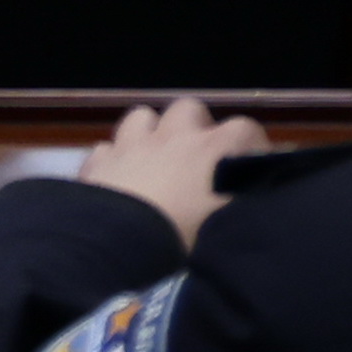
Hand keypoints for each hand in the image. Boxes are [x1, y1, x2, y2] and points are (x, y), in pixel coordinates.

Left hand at [80, 97, 269, 250]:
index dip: (251, 143)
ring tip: (155, 158)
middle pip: (189, 108)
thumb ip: (244, 203)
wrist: (120, 243)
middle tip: (198, 157)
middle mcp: (171, 137)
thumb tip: (253, 195)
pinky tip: (119, 178)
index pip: (244, 128)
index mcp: (211, 151)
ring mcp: (130, 144)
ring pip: (142, 116)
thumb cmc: (186, 237)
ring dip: (151, 132)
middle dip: (196, 126)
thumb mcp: (229, 225)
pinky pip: (107, 148)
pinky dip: (115, 159)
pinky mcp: (98, 161)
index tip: (252, 162)